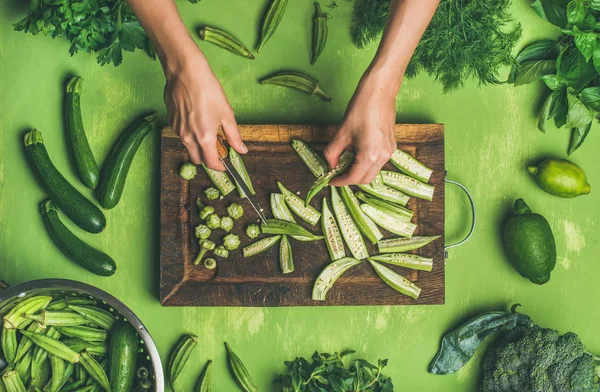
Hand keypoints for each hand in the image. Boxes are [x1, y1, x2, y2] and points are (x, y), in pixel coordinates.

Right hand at [164, 51, 245, 170]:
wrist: (186, 72)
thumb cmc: (208, 90)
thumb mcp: (226, 113)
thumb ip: (234, 135)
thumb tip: (242, 150)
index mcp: (204, 138)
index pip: (211, 163)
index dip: (220, 167)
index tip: (225, 164)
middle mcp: (188, 137)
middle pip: (197, 159)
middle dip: (207, 158)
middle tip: (217, 147)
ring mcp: (177, 130)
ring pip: (188, 147)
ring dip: (198, 145)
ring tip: (207, 128)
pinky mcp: (171, 121)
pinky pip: (181, 134)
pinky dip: (189, 133)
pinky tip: (196, 118)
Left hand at [325, 69, 397, 185]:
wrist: (380, 92)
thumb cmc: (360, 109)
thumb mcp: (341, 133)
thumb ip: (333, 152)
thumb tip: (331, 165)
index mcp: (370, 156)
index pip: (353, 178)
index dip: (340, 181)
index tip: (331, 180)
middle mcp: (383, 157)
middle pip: (365, 179)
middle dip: (350, 178)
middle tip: (336, 173)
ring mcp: (389, 152)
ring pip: (372, 171)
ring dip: (358, 170)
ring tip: (345, 161)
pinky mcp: (391, 146)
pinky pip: (378, 162)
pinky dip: (366, 163)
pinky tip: (356, 153)